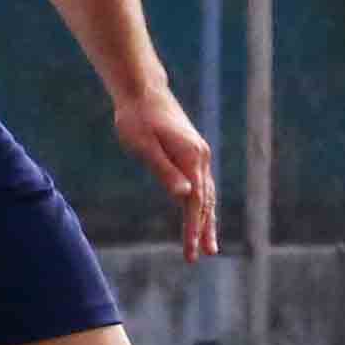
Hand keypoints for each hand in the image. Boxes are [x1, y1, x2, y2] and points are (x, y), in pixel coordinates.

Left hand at [115, 87, 218, 261]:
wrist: (142, 90)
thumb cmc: (137, 118)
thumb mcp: (144, 146)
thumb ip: (164, 171)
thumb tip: (184, 196)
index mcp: (190, 158)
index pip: (195, 202)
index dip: (193, 229)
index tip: (191, 253)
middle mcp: (200, 157)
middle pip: (206, 201)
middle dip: (204, 230)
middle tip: (205, 255)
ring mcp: (198, 154)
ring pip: (206, 194)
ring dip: (207, 220)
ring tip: (207, 245)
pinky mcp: (191, 152)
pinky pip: (202, 185)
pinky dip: (203, 204)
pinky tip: (200, 215)